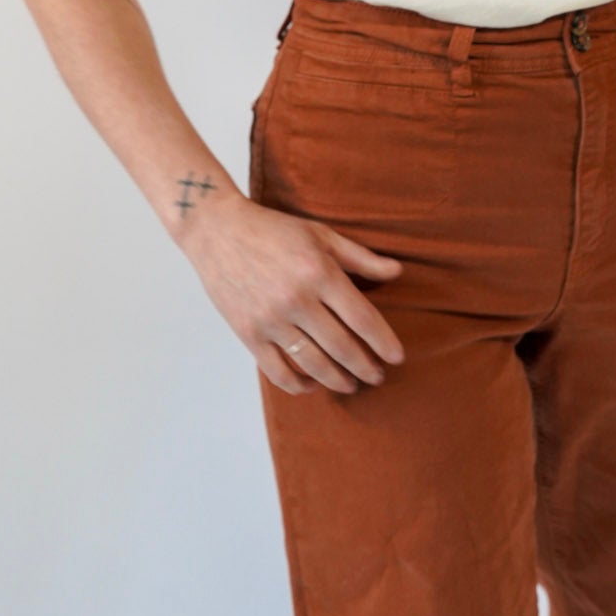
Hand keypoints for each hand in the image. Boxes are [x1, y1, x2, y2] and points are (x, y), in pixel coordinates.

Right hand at [179, 191, 406, 395]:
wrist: (218, 231)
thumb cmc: (273, 230)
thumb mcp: (321, 234)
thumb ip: (361, 257)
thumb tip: (398, 271)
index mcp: (319, 272)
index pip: (362, 318)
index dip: (383, 342)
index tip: (397, 358)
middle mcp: (297, 299)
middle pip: (342, 347)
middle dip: (366, 367)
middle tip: (378, 377)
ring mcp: (271, 320)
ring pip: (314, 364)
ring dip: (338, 381)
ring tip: (352, 385)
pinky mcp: (248, 334)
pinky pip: (278, 371)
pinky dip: (299, 385)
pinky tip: (313, 383)